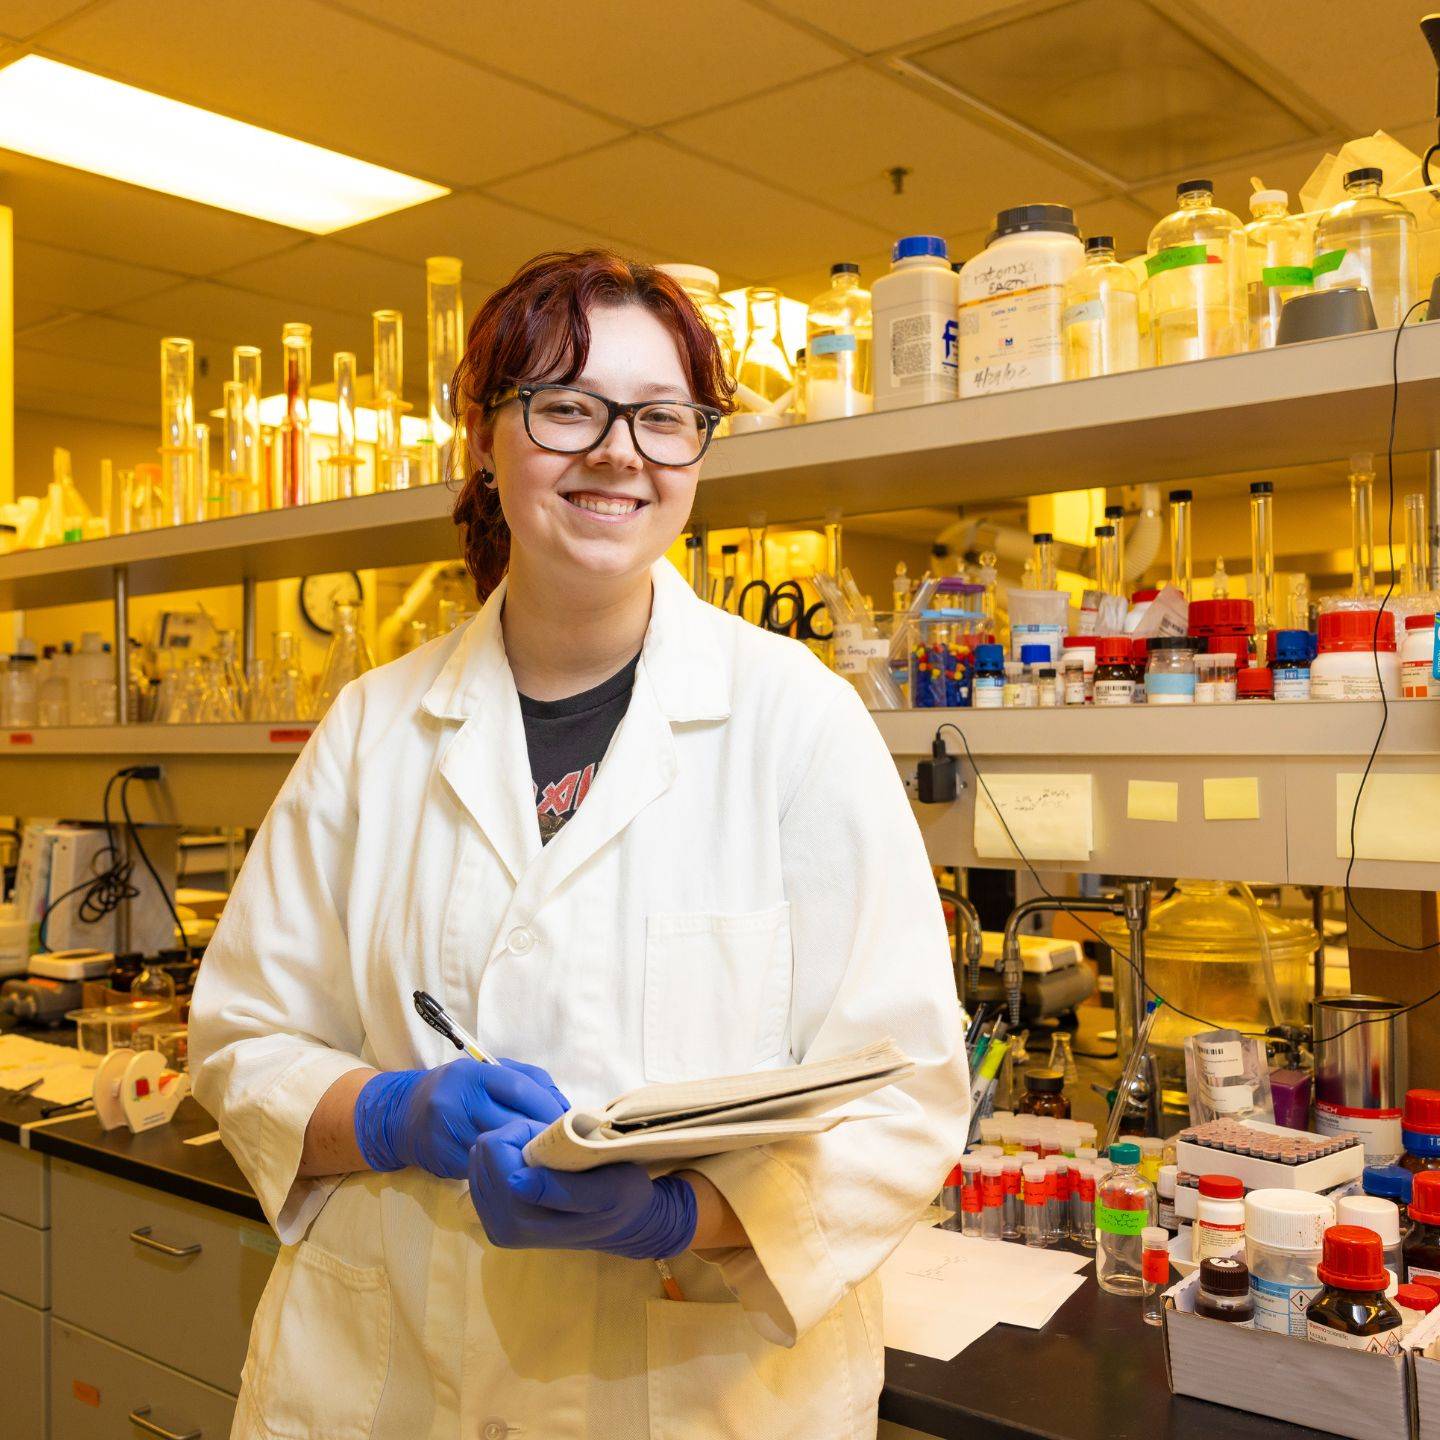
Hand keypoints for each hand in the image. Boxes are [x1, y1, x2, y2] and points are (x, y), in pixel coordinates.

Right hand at [354, 1058, 567, 1178]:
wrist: (403, 1114)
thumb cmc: (458, 1089)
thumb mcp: (487, 1072)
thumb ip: (527, 1080)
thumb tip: (564, 1105)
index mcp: (472, 1074)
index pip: (519, 1089)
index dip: (548, 1106)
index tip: (567, 1120)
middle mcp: (457, 1101)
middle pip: (512, 1120)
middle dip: (541, 1133)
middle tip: (564, 1142)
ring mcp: (448, 1132)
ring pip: (500, 1146)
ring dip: (526, 1152)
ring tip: (545, 1155)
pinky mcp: (444, 1159)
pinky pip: (484, 1165)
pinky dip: (504, 1165)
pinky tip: (516, 1166)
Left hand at [467, 1118, 697, 1259]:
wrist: (624, 1224)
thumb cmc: (620, 1199)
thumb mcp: (606, 1191)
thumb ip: (561, 1189)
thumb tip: (514, 1182)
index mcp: (524, 1218)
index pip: (495, 1149)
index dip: (523, 1130)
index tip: (552, 1137)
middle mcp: (501, 1227)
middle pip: (482, 1154)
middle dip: (515, 1140)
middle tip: (550, 1150)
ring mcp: (495, 1227)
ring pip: (478, 1161)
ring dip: (510, 1150)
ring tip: (543, 1160)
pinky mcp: (493, 1223)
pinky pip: (480, 1175)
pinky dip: (504, 1162)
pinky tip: (531, 1169)